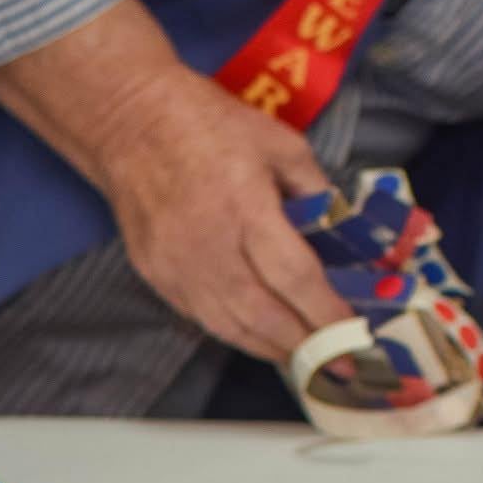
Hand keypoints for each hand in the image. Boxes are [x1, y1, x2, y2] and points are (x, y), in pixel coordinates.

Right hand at [0, 0, 353, 364]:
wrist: (129, 120)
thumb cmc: (208, 123)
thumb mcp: (280, 142)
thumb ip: (314, 188)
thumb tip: (342, 225)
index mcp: (245, 207)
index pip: (293, 276)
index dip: (325, 311)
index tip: (353, 331)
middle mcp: (207, 245)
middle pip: (262, 313)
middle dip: (305, 344)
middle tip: (339, 362)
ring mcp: (175, 265)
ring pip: (228, 325)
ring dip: (270, 348)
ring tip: (307, 359)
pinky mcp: (154, 273)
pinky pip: (200, 317)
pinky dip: (234, 334)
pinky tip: (260, 338)